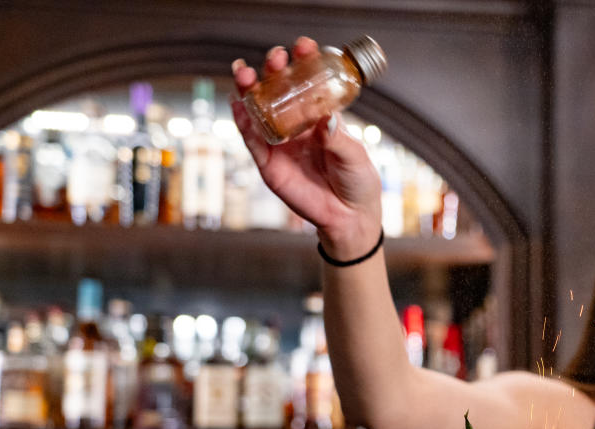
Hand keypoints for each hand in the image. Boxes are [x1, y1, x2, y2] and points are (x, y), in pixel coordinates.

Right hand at [231, 39, 382, 259]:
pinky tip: (238, 105)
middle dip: (274, 71)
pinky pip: (252, 141)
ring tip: (245, 74)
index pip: (307, 84)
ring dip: (250, 90)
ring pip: (259, 111)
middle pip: (278, 92)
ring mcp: (280, 143)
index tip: (304, 47)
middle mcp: (296, 126)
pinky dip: (243, 123)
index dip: (303, 63)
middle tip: (277, 58)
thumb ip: (338, 137)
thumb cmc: (357, 181)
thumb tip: (327, 118)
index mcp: (319, 117)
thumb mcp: (353, 155)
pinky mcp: (269, 164)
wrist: (349, 217)